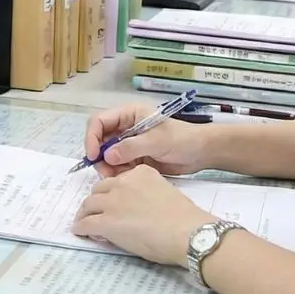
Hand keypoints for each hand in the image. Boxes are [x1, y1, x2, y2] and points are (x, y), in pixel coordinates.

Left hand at [72, 165, 216, 265]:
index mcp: (140, 173)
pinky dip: (81, 227)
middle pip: (99, 189)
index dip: (113, 192)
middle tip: (96, 212)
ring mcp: (112, 201)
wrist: (188, 234)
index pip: (118, 180)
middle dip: (97, 200)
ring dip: (85, 213)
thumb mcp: (164, 193)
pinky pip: (86, 223)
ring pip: (89, 204)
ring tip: (83, 221)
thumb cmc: (184, 219)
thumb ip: (146, 193)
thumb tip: (135, 208)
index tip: (113, 202)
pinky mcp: (106, 221)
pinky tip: (79, 231)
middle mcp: (123, 182)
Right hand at [84, 103, 209, 176]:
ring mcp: (130, 143)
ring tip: (117, 177)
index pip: (99, 121)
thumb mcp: (157, 141)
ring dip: (108, 167)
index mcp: (128, 115)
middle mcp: (125, 128)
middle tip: (105, 172)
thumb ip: (130, 147)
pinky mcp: (135, 158)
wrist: (202, 153)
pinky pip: (118, 165)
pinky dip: (118, 173)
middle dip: (99, 155)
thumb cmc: (182, 139)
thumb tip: (106, 156)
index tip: (93, 156)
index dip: (91, 137)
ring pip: (107, 155)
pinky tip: (126, 178)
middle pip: (100, 139)